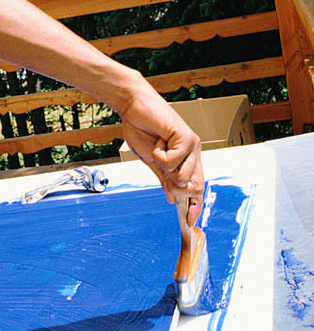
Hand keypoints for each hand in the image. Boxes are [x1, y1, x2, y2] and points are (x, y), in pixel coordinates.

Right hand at [119, 84, 203, 224]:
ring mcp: (192, 146)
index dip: (195, 206)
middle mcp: (194, 153)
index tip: (190, 223)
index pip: (197, 187)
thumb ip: (164, 179)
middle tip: (160, 167)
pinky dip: (159, 155)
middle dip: (174, 186)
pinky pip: (172, 162)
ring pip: (182, 177)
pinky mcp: (186, 138)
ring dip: (163, 168)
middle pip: (193, 187)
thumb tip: (173, 199)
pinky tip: (158, 141)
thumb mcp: (152, 161)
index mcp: (188, 159)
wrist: (134, 107)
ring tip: (157, 149)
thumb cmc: (142, 129)